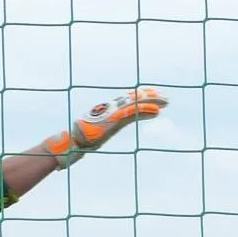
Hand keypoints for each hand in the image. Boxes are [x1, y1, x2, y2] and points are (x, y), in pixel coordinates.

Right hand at [39, 88, 164, 166]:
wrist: (72, 142)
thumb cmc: (80, 139)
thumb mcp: (96, 132)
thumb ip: (104, 129)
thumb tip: (101, 138)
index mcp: (107, 110)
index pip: (128, 99)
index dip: (141, 95)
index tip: (153, 94)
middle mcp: (111, 108)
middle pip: (134, 98)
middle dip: (150, 96)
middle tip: (165, 97)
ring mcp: (113, 114)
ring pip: (136, 103)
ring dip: (152, 102)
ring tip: (166, 101)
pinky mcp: (114, 121)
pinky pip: (133, 114)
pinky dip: (145, 112)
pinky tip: (157, 112)